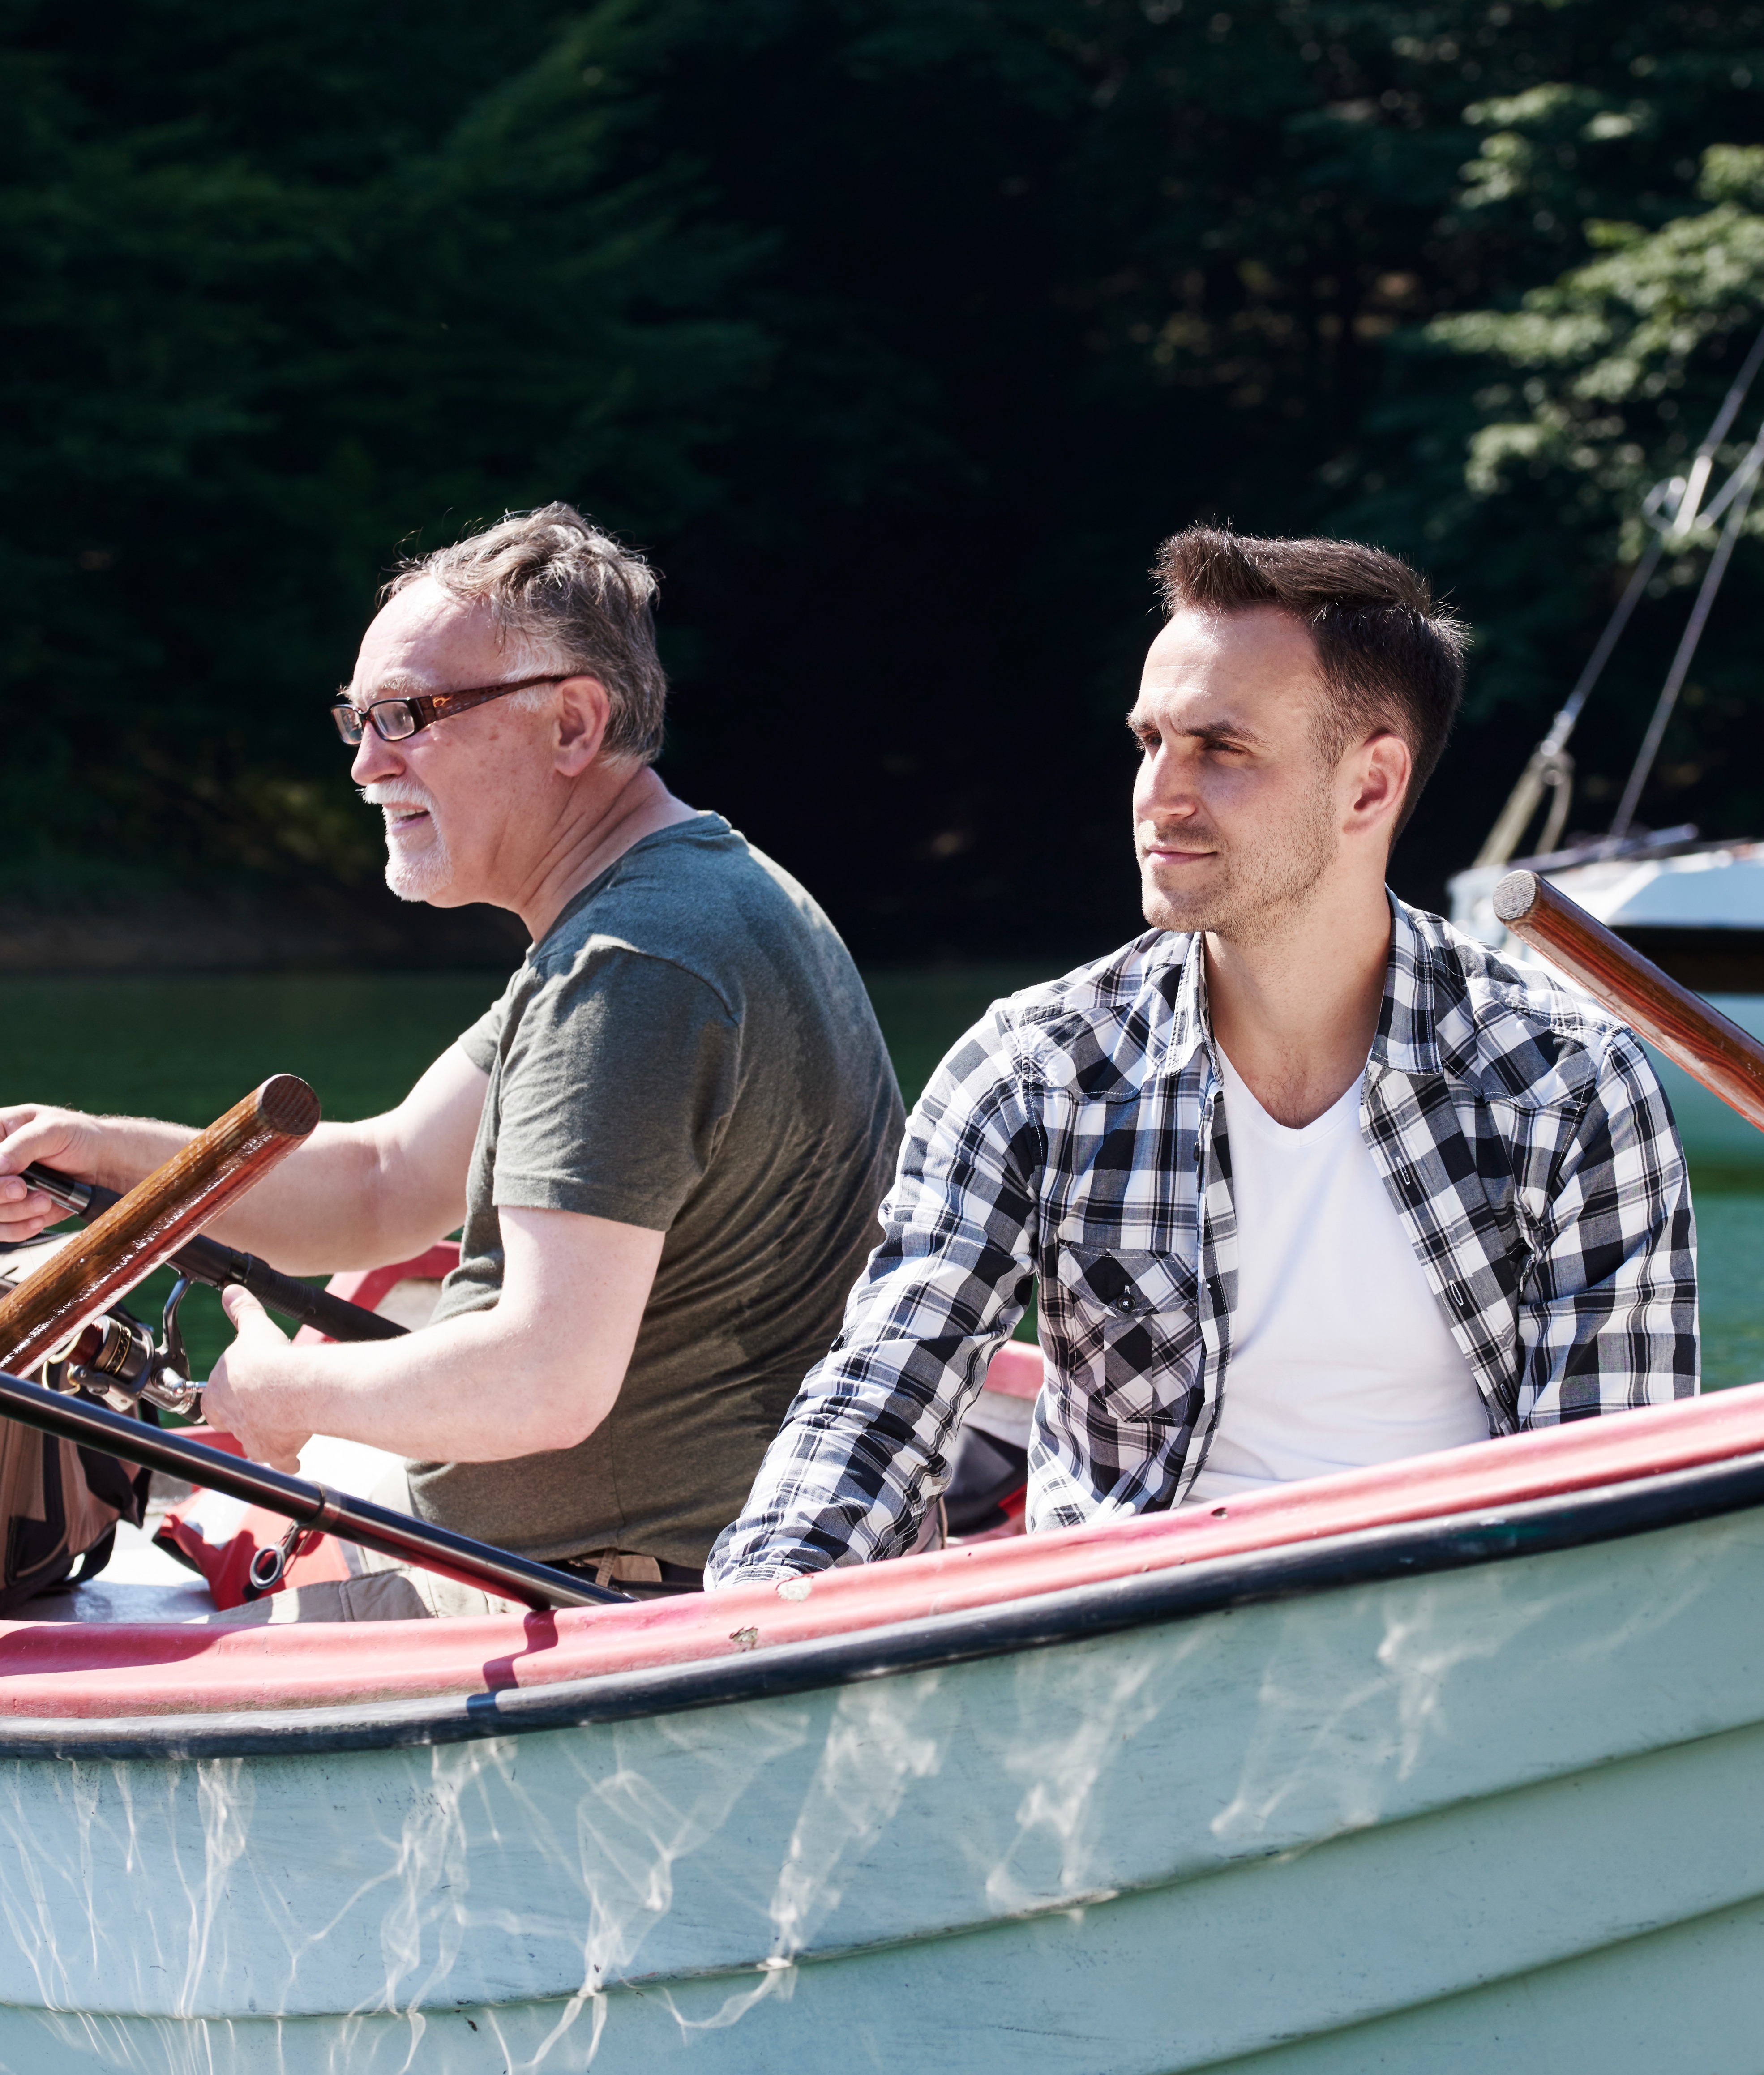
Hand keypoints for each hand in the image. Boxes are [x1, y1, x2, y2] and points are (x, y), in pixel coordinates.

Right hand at [0, 1104, 106, 1241]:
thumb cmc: (78, 1136)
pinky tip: (41, 1216)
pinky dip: (21, 1228)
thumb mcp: (52, 1130)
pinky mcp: (13, 1211)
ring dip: (16, 1212)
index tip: (14, 1181)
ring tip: (45, 1200)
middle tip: (23, 1189)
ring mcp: (2, 1189)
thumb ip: (22, 1146)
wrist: (104, 1163)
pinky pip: (3, 1230)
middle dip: (0, 1195)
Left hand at [201, 1287, 312, 1472]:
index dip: (227, 1394)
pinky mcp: (276, 1453)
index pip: (212, 1400)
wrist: (291, 1387)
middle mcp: (230, 1423)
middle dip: (248, 1415)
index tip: (242, 1388)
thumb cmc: (267, 1360)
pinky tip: (295, 1456)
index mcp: (215, 1397)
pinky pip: (281, 1462)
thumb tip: (231, 1291)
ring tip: (284, 1422)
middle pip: (234, 1423)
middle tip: (266, 1402)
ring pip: (255, 1443)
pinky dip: (288, 1460)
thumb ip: (241, 1311)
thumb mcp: (252, 1328)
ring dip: (267, 1435)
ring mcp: (252, 1441)